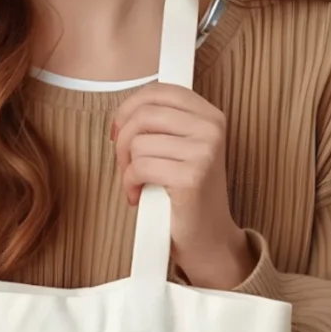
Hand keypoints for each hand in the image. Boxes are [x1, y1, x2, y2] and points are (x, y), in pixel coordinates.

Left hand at [112, 83, 254, 289]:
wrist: (208, 240)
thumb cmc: (188, 197)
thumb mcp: (181, 150)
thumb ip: (163, 125)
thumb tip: (124, 113)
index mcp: (210, 116)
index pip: (159, 91)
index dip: (129, 109)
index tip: (119, 132)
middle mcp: (211, 129)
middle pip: (144, 114)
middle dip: (123, 140)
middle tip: (124, 164)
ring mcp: (204, 152)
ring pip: (138, 142)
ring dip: (126, 168)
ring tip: (135, 185)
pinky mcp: (191, 177)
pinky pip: (139, 167)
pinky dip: (130, 183)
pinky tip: (137, 196)